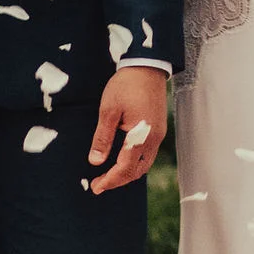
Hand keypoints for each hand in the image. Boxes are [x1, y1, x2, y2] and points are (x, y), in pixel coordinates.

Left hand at [89, 65, 167, 192]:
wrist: (147, 66)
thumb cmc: (126, 85)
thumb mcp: (108, 110)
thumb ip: (103, 138)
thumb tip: (95, 161)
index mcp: (141, 136)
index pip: (126, 168)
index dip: (111, 180)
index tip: (96, 187)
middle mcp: (154, 139)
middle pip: (138, 170)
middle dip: (119, 180)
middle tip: (100, 184)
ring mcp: (158, 134)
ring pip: (144, 163)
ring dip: (127, 172)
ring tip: (109, 175)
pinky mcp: (158, 128)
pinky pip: (148, 153)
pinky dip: (135, 162)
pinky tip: (122, 159)